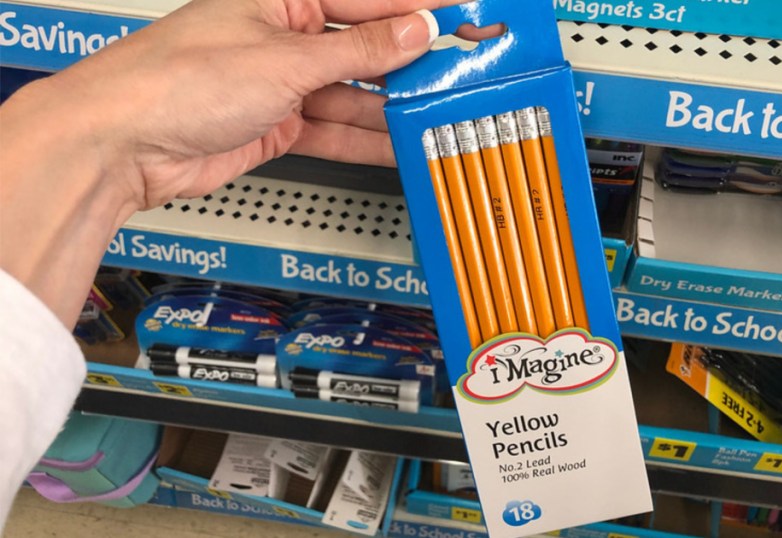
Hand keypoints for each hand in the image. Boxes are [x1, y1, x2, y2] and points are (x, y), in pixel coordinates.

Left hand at [0, 0, 450, 324]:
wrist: (121, 145)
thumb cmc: (175, 82)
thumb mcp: (287, 61)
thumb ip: (359, 51)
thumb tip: (414, 30)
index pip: (368, 0)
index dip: (419, 10)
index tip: (465, 19)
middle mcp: (283, 36)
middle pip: (364, 49)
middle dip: (411, 66)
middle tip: (461, 77)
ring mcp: (279, 83)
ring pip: (352, 94)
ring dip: (392, 110)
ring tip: (437, 116)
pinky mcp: (275, 125)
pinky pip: (333, 130)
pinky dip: (364, 141)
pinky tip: (397, 144)